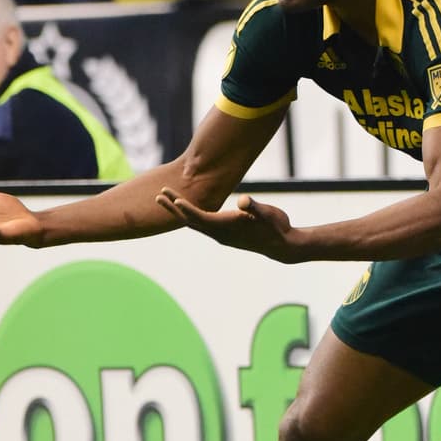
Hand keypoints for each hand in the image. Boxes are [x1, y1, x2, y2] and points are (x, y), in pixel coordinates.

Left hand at [156, 189, 299, 261]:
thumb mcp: (268, 213)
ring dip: (179, 212)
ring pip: (194, 223)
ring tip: (165, 199)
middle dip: (174, 208)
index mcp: (227, 227)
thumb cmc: (276, 227)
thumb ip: (254, 207)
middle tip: (158, 195)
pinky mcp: (224, 234)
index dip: (187, 208)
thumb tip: (243, 201)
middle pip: (191, 220)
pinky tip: (186, 210)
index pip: (201, 217)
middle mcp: (220, 233)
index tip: (173, 198)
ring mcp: (221, 235)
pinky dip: (190, 216)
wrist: (282, 246)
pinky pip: (201, 225)